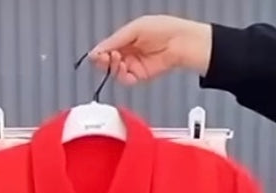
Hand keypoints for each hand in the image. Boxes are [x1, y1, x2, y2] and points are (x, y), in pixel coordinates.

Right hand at [90, 15, 212, 82]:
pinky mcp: (140, 76)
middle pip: (108, 62)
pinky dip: (120, 75)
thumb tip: (97, 50)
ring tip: (115, 59)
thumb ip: (115, 40)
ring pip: (114, 72)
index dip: (99, 52)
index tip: (95, 54)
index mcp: (126, 39)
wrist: (180, 42)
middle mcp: (128, 53)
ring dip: (111, 67)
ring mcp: (134, 65)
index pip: (106, 48)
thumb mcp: (134, 29)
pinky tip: (122, 67)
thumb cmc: (164, 29)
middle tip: (103, 57)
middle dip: (103, 60)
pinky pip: (125, 79)